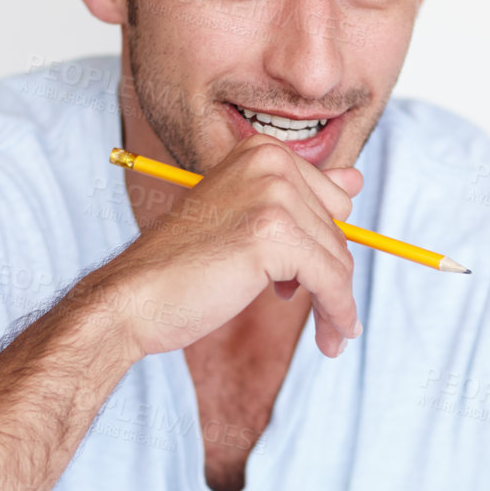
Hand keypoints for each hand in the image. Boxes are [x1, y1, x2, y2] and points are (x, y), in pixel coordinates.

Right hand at [85, 134, 364, 360]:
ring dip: (337, 304)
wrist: (133, 297)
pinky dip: (337, 313)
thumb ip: (300, 197)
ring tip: (330, 335)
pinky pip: (331, 280)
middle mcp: (270, 162)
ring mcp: (271, 195)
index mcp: (262, 152)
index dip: (322, 248)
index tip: (307, 279)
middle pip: (337, 231)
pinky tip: (332, 338)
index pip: (331, 202)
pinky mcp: (271, 235)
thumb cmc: (184, 266)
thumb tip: (356, 178)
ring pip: (338, 259)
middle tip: (318, 315)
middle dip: (331, 279)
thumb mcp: (245, 219)